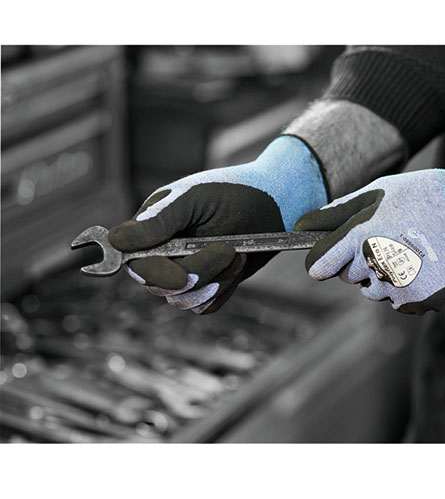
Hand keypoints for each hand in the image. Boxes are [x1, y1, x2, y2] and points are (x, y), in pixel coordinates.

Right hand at [109, 136, 326, 313]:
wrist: (274, 204)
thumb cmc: (233, 192)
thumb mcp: (193, 199)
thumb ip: (157, 221)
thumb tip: (115, 239)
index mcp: (151, 229)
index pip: (134, 264)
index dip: (155, 274)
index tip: (182, 275)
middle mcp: (162, 254)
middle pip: (162, 287)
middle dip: (200, 272)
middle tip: (229, 249)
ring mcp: (185, 271)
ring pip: (185, 300)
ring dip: (217, 280)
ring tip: (237, 252)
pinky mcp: (208, 286)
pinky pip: (206, 306)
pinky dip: (225, 289)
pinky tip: (238, 266)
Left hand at [295, 151, 444, 313]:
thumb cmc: (428, 196)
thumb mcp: (381, 191)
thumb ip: (338, 211)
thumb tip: (302, 226)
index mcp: (360, 234)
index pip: (319, 264)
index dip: (320, 263)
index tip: (321, 265)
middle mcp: (374, 263)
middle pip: (348, 276)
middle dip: (359, 263)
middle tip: (388, 240)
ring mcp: (397, 285)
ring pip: (372, 291)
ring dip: (382, 277)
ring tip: (409, 252)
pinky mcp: (418, 300)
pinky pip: (398, 302)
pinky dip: (406, 289)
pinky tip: (425, 266)